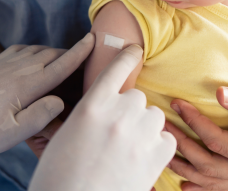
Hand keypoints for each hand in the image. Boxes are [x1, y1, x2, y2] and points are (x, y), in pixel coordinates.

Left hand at [0, 33, 93, 158]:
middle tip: (87, 53)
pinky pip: (21, 49)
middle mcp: (18, 69)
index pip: (60, 65)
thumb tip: (60, 100)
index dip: (80, 52)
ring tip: (66, 57)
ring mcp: (5, 64)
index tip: (94, 39)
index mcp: (26, 85)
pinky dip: (35, 49)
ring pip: (38, 50)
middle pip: (52, 54)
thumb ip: (40, 116)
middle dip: (72, 51)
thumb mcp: (11, 134)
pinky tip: (36, 55)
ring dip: (55, 51)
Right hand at [29, 45, 175, 190]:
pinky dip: (158, 145)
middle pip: (137, 96)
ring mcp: (140, 135)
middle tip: (117, 131)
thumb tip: (102, 106)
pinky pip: (167, 138)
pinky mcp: (157, 157)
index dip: (127, 56)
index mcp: (91, 107)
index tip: (136, 50)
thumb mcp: (64, 137)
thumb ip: (88, 114)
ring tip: (129, 147)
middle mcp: (118, 115)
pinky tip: (142, 158)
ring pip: (154, 115)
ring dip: (145, 125)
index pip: (115, 69)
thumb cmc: (60, 177)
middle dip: (129, 109)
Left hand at [166, 87, 227, 190]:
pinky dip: (199, 185)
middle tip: (163, 122)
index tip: (178, 103)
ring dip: (184, 166)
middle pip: (208, 165)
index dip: (195, 122)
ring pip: (210, 180)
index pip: (219, 142)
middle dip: (181, 142)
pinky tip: (182, 182)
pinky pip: (219, 187)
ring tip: (162, 148)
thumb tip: (217, 93)